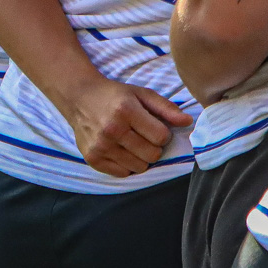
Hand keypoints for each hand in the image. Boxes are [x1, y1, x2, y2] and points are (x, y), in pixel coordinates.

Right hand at [49, 72, 192, 177]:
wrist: (79, 97)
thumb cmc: (115, 96)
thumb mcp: (141, 94)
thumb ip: (166, 108)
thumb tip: (188, 122)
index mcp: (126, 111)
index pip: (161, 137)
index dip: (162, 133)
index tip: (153, 127)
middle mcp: (112, 130)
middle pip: (152, 155)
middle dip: (154, 147)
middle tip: (144, 136)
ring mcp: (100, 146)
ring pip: (139, 167)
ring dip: (141, 157)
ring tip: (132, 143)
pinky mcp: (92, 159)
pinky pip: (123, 173)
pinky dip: (126, 164)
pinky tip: (120, 150)